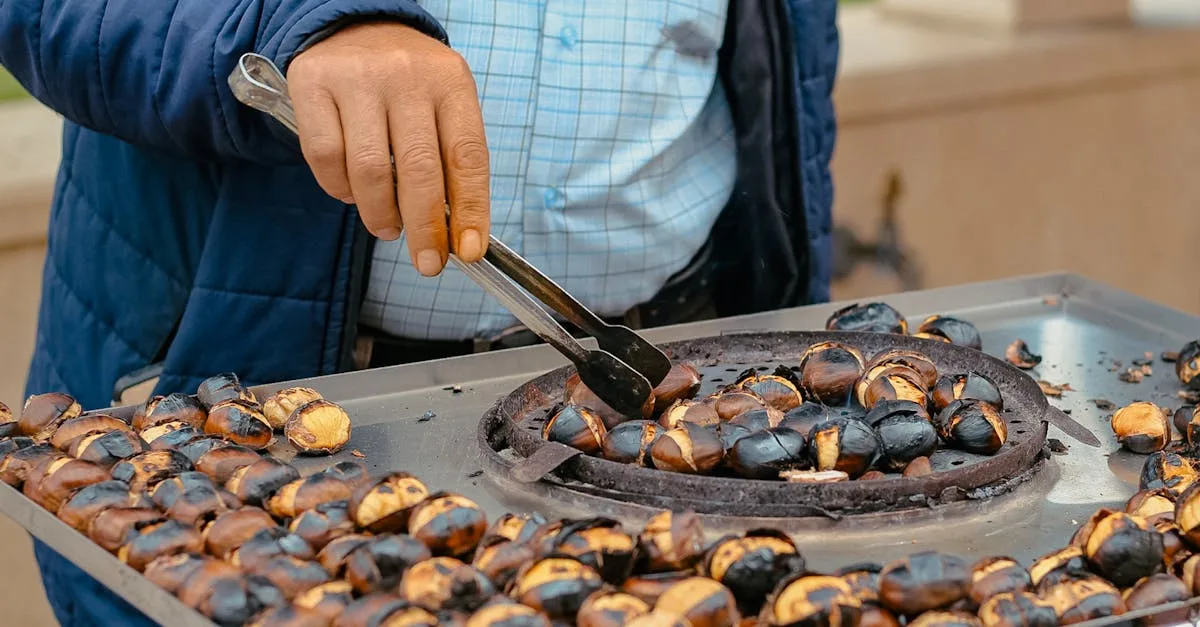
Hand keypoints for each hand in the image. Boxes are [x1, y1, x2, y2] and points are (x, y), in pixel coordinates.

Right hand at [287, 22, 489, 274]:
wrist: (356, 27)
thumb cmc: (408, 84)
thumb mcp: (444, 105)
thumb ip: (450, 161)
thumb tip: (457, 235)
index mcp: (450, 83)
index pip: (467, 157)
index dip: (471, 210)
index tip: (468, 251)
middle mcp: (406, 76)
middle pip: (419, 170)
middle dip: (425, 229)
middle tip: (428, 264)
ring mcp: (357, 78)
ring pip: (369, 171)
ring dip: (380, 215)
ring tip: (387, 227)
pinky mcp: (313, 84)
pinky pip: (325, 158)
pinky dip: (339, 189)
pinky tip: (351, 192)